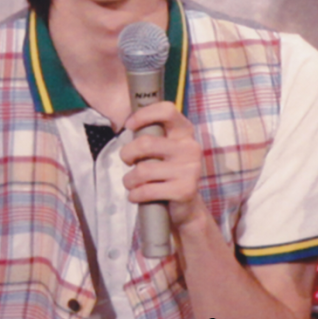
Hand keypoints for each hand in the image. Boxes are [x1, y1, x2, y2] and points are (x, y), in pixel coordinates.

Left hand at [121, 102, 204, 228]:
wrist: (185, 208)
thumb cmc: (166, 174)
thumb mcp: (163, 150)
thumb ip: (151, 135)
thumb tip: (127, 123)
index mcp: (185, 132)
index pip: (167, 111)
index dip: (144, 115)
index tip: (128, 125)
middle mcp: (190, 148)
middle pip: (145, 143)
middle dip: (127, 154)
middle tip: (127, 161)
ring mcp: (189, 169)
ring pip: (142, 170)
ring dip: (129, 180)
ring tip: (132, 183)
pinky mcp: (184, 190)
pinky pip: (146, 190)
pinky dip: (134, 195)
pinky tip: (136, 195)